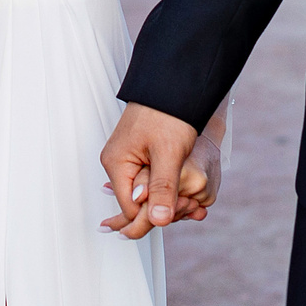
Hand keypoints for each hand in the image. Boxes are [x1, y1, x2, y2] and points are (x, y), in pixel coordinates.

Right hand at [99, 103, 199, 239]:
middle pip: (137, 202)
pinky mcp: (141, 155)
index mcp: (116, 163)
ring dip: (167, 196)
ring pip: (146, 193)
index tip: (179, 210)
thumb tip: (158, 220)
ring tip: (189, 194)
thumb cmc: (169, 112)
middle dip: (162, 206)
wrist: (174, 85)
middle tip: (189, 203)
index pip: (129, 208)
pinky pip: (151, 180)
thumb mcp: (169, 153)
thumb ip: (163, 188)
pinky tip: (183, 183)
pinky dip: (168, 185)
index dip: (154, 214)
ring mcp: (129, 158)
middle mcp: (117, 163)